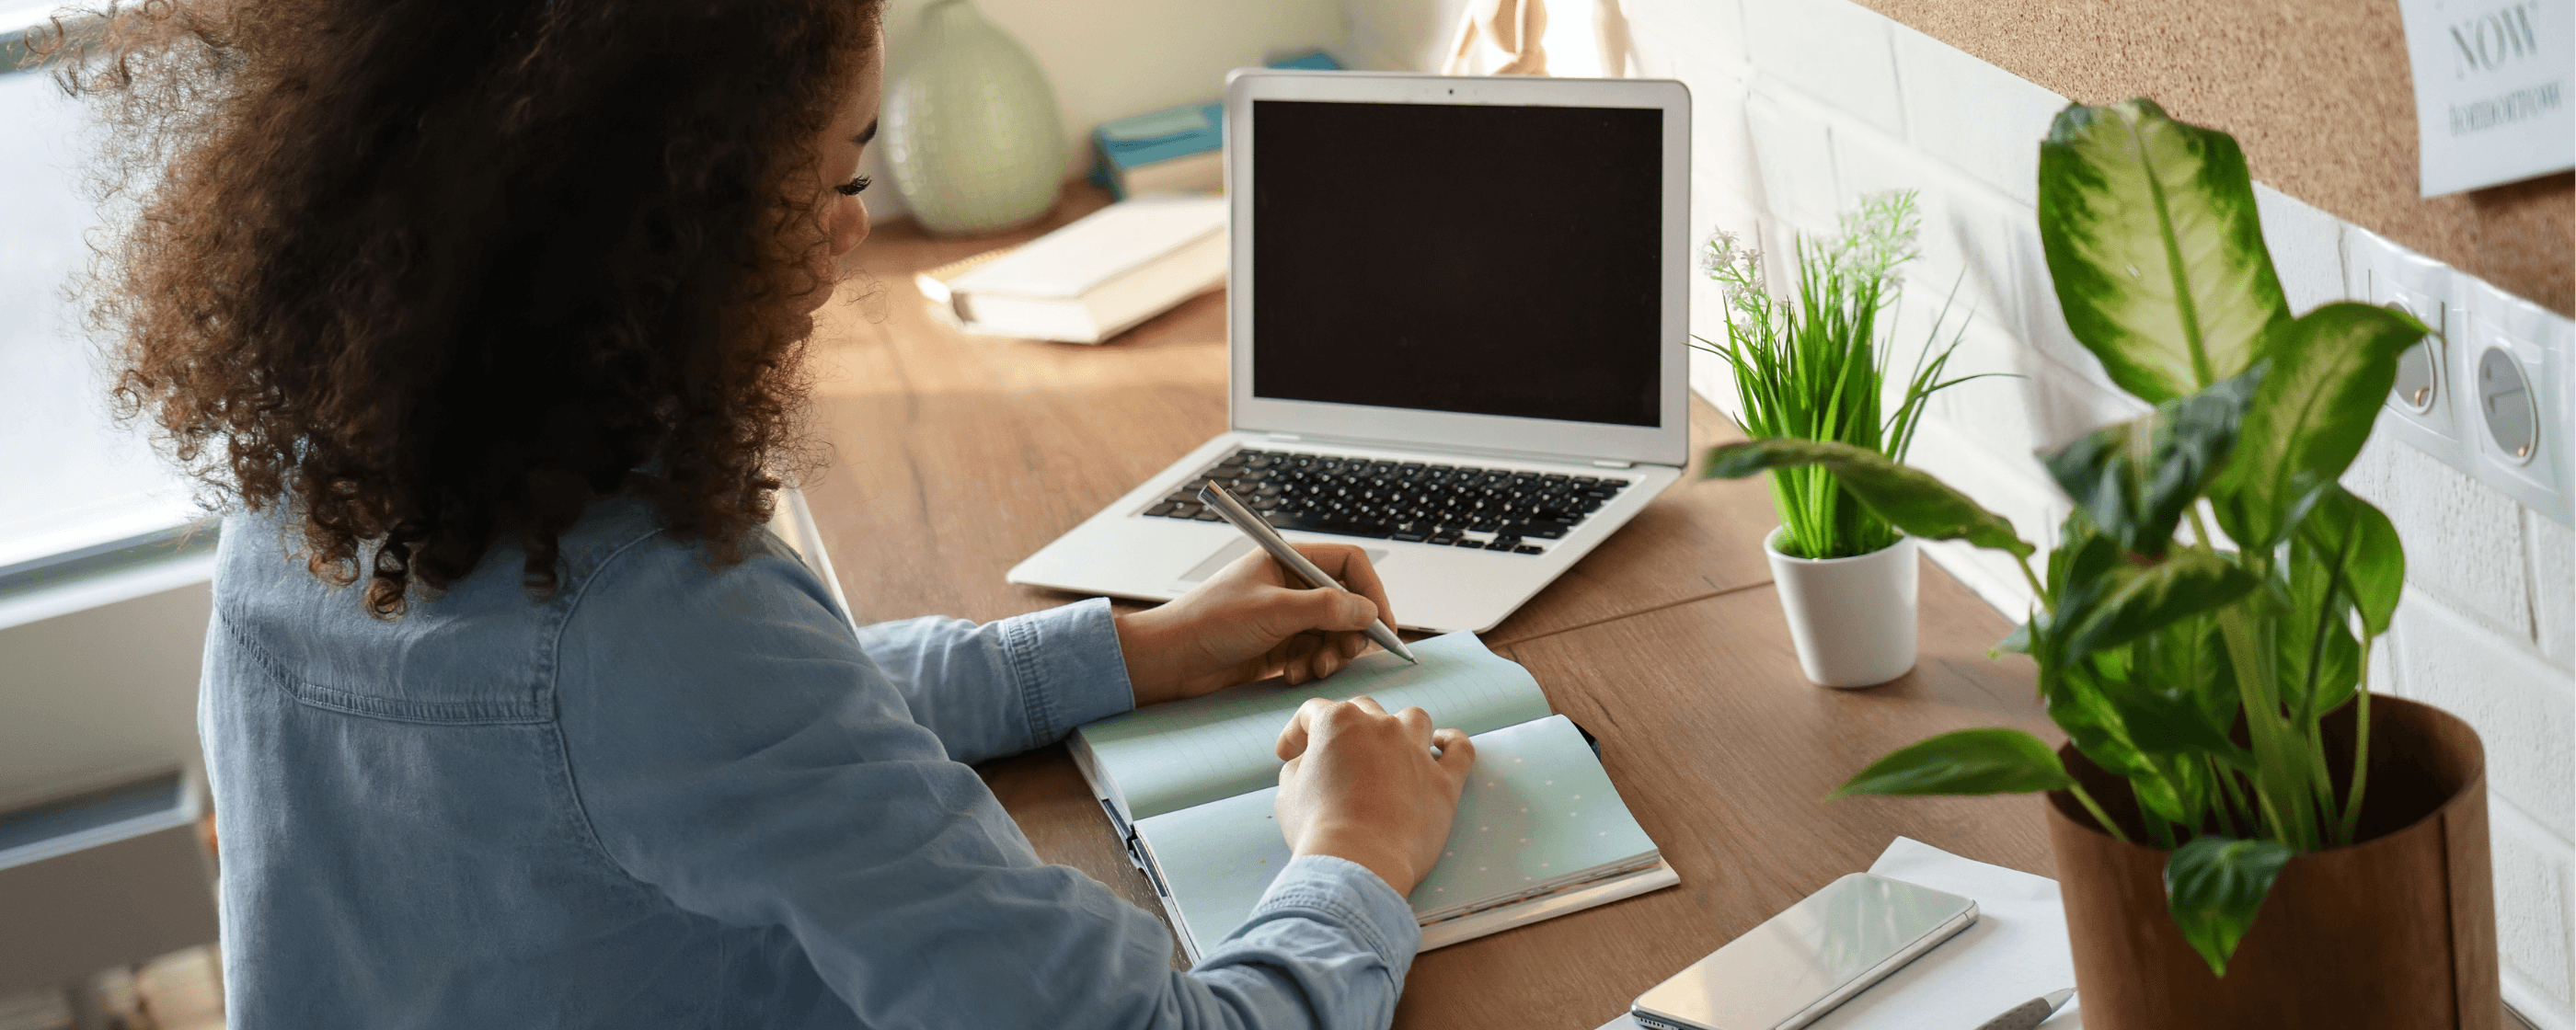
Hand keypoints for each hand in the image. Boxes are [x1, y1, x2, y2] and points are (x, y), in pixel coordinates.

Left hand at [1113, 543, 1396, 705]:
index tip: (1383, 625)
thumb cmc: (1208, 623)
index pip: (1348, 564)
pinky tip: (1294, 677)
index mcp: (1288, 560)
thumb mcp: (1273, 611)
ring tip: (1315, 669)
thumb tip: (1368, 612)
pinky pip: (1314, 655)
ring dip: (1331, 654)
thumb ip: (1325, 608)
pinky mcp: (1278, 646)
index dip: (1371, 592)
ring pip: (1333, 633)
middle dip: (1351, 632)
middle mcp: (1290, 586)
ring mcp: (1285, 617)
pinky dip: (1312, 667)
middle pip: (1346, 603)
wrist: (1168, 661)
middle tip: (1345, 654)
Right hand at [1272, 696, 1475, 893]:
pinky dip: (1453, 742)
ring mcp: (1417, 751)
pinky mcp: (1444, 782)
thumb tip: (1310, 764)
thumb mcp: (1287, 793)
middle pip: (1364, 710)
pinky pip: (1460, 749)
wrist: (1359, 862)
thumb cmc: (1317, 829)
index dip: (1296, 731)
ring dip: (1398, 727)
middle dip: (1344, 729)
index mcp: (1339, 722)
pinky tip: (1443, 743)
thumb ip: (1298, 768)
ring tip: (1389, 746)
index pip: (1313, 712)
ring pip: (1413, 719)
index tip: (1288, 754)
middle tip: (1333, 756)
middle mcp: (1382, 726)